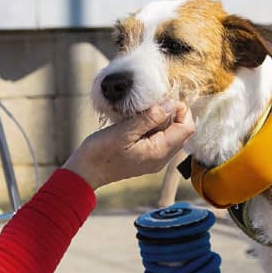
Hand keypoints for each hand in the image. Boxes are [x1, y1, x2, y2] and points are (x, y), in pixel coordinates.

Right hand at [62, 100, 194, 188]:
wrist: (85, 173)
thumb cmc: (100, 153)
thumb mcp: (123, 131)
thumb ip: (149, 118)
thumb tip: (170, 105)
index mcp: (159, 152)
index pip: (187, 128)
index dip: (180, 110)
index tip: (163, 99)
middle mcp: (161, 158)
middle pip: (182, 131)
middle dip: (171, 113)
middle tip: (151, 103)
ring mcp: (155, 159)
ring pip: (171, 134)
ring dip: (161, 119)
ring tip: (142, 112)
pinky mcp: (147, 157)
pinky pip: (160, 138)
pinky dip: (154, 127)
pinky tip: (138, 122)